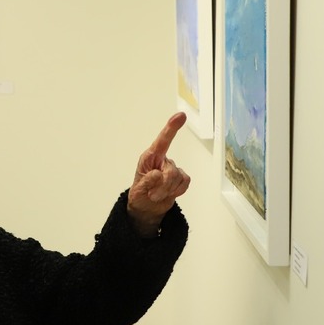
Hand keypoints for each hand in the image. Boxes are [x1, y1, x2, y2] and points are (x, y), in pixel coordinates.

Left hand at [127, 112, 190, 236]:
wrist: (147, 208)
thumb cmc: (140, 195)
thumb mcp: (138, 189)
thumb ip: (147, 181)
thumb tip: (159, 174)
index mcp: (150, 157)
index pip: (162, 140)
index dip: (172, 128)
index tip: (180, 116)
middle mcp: (162, 160)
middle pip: (171, 170)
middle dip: (163, 186)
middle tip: (153, 194)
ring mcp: (172, 169)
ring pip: (178, 178)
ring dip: (168, 191)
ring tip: (157, 195)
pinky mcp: (180, 178)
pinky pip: (185, 182)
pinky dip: (177, 191)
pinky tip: (169, 193)